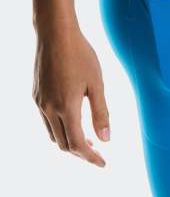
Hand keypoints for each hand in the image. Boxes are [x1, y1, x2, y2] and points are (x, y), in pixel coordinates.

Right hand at [32, 17, 109, 166]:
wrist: (56, 34)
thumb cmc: (81, 55)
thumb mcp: (97, 83)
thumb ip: (101, 112)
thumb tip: (106, 139)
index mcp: (67, 107)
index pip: (78, 144)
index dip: (90, 157)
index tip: (103, 163)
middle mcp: (49, 108)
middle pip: (63, 144)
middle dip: (80, 152)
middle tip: (97, 151)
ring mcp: (40, 102)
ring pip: (53, 134)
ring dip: (69, 141)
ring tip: (87, 137)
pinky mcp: (36, 94)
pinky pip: (46, 120)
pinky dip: (59, 127)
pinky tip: (72, 119)